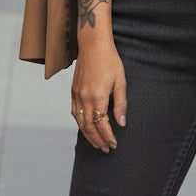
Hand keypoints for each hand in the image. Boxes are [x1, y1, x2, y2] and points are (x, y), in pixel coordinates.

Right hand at [70, 37, 126, 152]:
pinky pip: (75, 113)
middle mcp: (84, 98)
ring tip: (96, 144)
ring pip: (80, 122)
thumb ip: (121, 104)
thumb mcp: (120, 82)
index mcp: (98, 97)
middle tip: (106, 149)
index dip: (108, 137)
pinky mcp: (73, 91)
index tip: (113, 145)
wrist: (92, 45)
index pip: (101, 124)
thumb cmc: (109, 61)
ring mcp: (77, 95)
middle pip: (89, 127)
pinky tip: (85, 128)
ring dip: (88, 135)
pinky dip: (80, 124)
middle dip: (98, 141)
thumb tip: (121, 123)